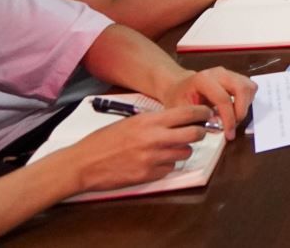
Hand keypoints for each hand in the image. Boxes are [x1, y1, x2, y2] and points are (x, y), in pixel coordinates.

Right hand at [61, 107, 212, 191]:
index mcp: (149, 121)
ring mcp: (152, 159)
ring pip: (184, 153)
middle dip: (198, 133)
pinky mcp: (148, 176)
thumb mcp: (130, 122)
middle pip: (194, 135)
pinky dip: (167, 165)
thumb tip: (178, 121)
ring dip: (181, 150)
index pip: (188, 113)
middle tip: (195, 133)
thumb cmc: (103, 141)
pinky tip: (155, 162)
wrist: (82, 164)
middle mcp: (154, 139)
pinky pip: (170, 169)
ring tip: (168, 148)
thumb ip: (155, 122)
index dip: (202, 113)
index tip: (207, 115)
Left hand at [157, 68, 255, 139]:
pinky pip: (249, 88)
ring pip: (249, 87)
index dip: (228, 118)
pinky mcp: (236, 76)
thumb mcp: (181, 111)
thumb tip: (218, 127)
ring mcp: (229, 73)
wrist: (179, 87)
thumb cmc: (179, 99)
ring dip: (246, 106)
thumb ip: (198, 119)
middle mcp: (219, 73)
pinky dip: (247, 101)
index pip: (223, 98)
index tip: (229, 134)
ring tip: (234, 119)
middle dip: (241, 111)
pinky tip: (236, 110)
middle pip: (242, 89)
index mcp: (204, 79)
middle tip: (234, 127)